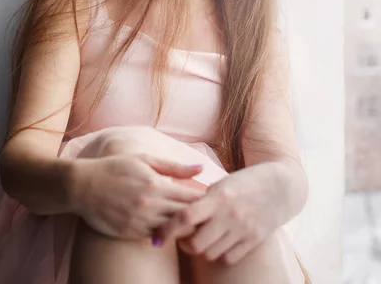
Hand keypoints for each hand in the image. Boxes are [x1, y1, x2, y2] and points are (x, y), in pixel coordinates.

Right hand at [70, 153, 203, 238]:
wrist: (83, 186)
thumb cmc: (115, 167)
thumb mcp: (144, 160)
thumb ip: (174, 167)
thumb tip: (201, 169)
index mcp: (156, 185)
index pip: (191, 199)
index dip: (202, 200)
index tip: (207, 199)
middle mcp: (150, 206)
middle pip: (186, 218)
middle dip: (196, 216)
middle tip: (201, 213)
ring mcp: (140, 222)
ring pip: (171, 231)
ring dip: (180, 227)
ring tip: (185, 221)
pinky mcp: (130, 234)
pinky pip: (155, 237)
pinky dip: (163, 232)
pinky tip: (164, 225)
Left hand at [160, 163, 286, 264]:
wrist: (282, 186)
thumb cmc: (245, 182)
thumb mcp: (223, 183)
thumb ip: (203, 199)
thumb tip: (176, 213)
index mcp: (219, 196)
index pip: (186, 216)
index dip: (168, 229)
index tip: (158, 237)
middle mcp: (230, 215)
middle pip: (196, 244)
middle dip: (185, 244)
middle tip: (184, 237)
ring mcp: (243, 229)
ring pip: (211, 254)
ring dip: (203, 249)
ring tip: (205, 237)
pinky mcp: (254, 240)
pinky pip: (228, 258)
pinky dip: (221, 254)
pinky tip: (222, 242)